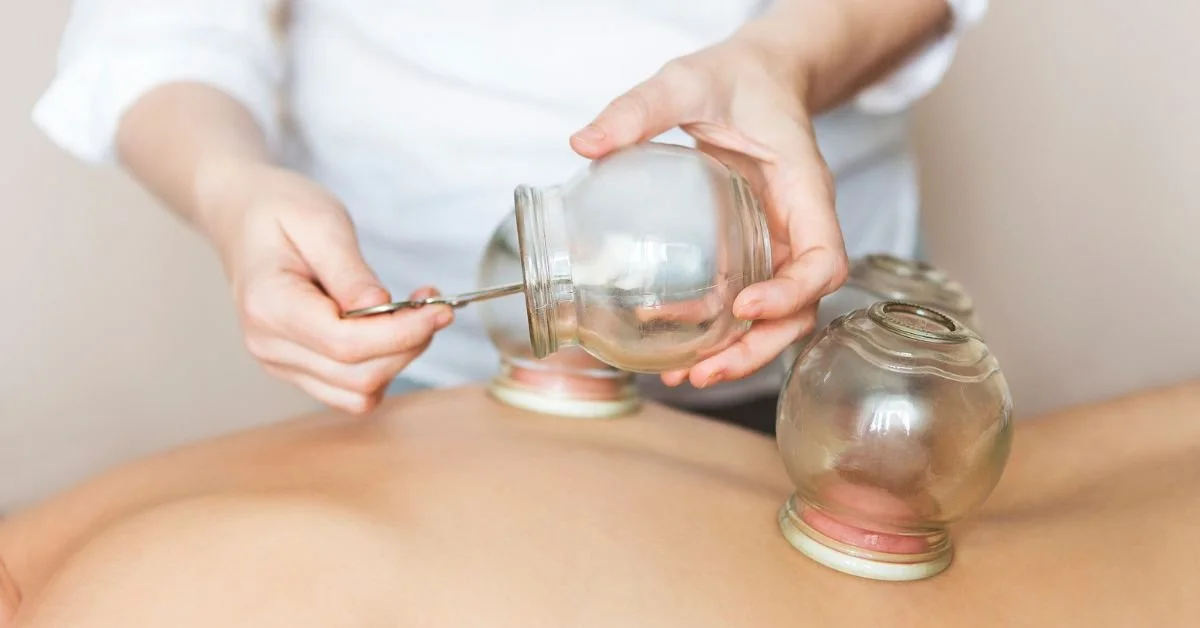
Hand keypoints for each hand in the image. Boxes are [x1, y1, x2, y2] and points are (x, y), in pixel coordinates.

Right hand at [202, 163, 451, 413]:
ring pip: (358, 392)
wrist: (244, 217)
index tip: (440, 310)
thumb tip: (382, 307)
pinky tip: (392, 331)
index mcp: (269, 305)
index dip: (402, 333)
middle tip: (433, 305)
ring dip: (399, 359)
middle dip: (408, 344)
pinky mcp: (298, 368)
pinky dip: (382, 368)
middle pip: (358, 375)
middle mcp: (270, 345)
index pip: (346, 344)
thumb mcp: (320, 222)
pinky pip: (349, 391)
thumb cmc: (279, 211)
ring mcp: (280, 362)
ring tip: (413, 314)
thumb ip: (350, 271)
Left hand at [570, 34, 848, 388]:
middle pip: (803, 306)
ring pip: (780, 315)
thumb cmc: (736, 78)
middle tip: (705, 372)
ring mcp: (779, 240)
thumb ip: (640, 108)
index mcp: (803, 187)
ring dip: (742, 351)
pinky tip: (679, 349)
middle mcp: (798, 224)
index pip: (823, 258)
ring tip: (689, 376)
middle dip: (760, 346)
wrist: (757, 76)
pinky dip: (721, 330)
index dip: (793, 293)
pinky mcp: (755, 248)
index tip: (745, 307)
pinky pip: (749, 298)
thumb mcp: (686, 81)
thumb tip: (585, 143)